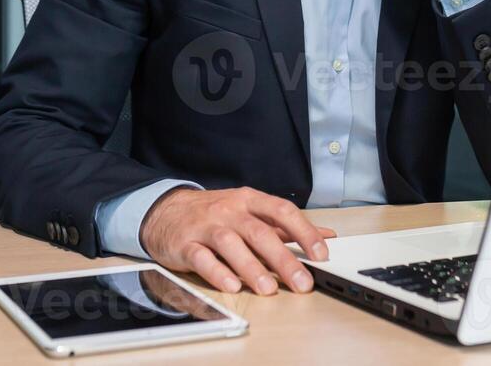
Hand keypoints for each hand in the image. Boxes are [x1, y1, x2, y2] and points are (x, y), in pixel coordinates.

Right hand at [138, 187, 335, 295]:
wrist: (166, 212)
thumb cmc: (215, 214)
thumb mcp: (250, 212)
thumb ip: (285, 226)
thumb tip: (325, 235)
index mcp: (249, 201)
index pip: (282, 211)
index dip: (304, 232)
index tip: (321, 254)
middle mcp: (229, 211)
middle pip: (260, 232)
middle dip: (284, 259)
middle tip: (302, 282)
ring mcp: (206, 227)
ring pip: (231, 244)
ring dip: (252, 267)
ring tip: (269, 289)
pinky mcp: (186, 245)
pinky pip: (202, 258)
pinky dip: (217, 272)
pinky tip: (232, 286)